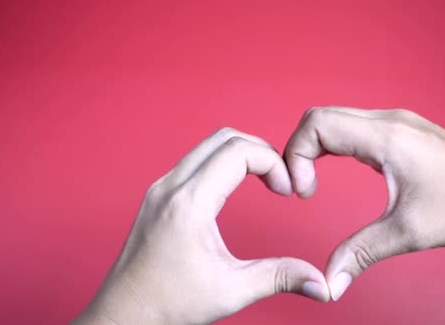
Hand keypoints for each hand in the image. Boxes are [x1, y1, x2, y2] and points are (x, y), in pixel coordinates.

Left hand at [73, 128, 329, 324]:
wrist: (123, 314)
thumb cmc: (167, 304)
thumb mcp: (231, 290)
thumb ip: (280, 278)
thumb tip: (321, 283)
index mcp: (189, 204)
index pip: (239, 151)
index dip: (273, 162)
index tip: (286, 189)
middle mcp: (171, 187)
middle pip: (224, 138)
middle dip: (260, 151)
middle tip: (279, 180)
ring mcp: (160, 189)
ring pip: (207, 146)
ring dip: (240, 154)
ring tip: (262, 181)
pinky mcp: (157, 196)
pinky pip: (194, 161)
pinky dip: (221, 164)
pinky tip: (233, 188)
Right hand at [284, 106, 444, 300]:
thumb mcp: (408, 232)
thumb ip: (361, 252)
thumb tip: (330, 282)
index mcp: (386, 137)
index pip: (317, 124)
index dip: (296, 154)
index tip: (302, 192)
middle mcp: (389, 120)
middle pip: (320, 117)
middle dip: (299, 150)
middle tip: (302, 188)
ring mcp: (397, 122)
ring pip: (336, 119)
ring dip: (315, 147)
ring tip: (313, 182)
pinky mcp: (403, 131)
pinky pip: (354, 126)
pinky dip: (334, 144)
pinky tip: (337, 169)